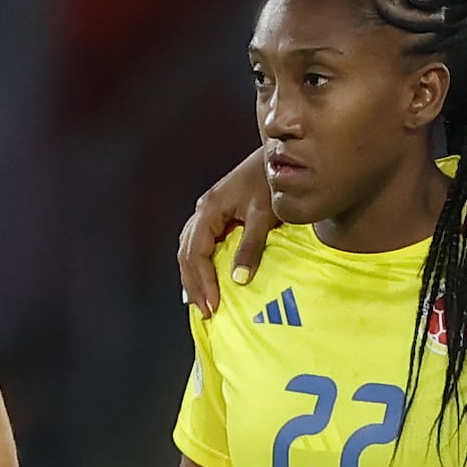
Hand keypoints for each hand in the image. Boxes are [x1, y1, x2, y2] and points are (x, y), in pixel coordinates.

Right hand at [175, 146, 277, 319]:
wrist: (281, 156)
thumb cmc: (272, 181)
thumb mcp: (264, 214)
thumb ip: (250, 246)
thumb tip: (238, 279)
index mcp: (209, 210)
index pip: (195, 253)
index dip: (201, 281)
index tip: (212, 304)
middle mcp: (203, 211)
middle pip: (186, 253)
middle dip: (193, 283)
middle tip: (204, 310)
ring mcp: (209, 211)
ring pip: (189, 249)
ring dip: (192, 276)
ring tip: (199, 299)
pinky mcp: (218, 213)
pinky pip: (199, 243)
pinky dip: (198, 264)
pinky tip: (204, 277)